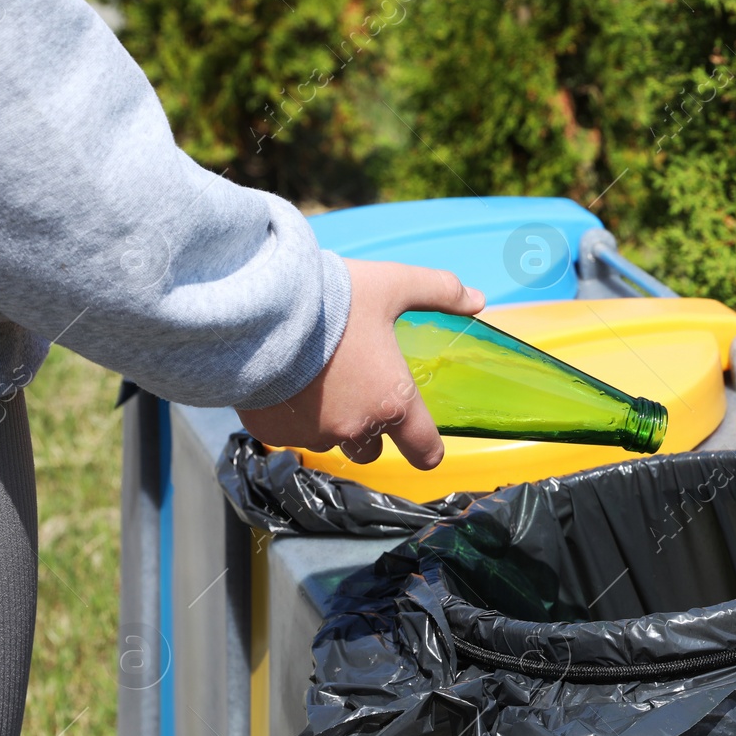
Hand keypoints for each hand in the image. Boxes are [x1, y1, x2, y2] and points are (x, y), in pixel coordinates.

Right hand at [236, 258, 483, 469]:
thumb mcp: (393, 284)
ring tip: (317, 380)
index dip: (429, 450)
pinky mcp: (273, 432)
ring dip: (330, 421)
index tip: (425, 445)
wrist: (258, 308)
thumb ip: (438, 291)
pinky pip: (289, 432)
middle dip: (371, 429)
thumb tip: (478, 299)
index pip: (425, 451)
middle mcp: (355, 427)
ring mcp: (312, 434)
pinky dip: (291, 414)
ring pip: (330, 440)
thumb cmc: (333, 299)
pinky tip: (285, 381)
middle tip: (359, 391)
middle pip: (373, 450)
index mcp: (392, 401)